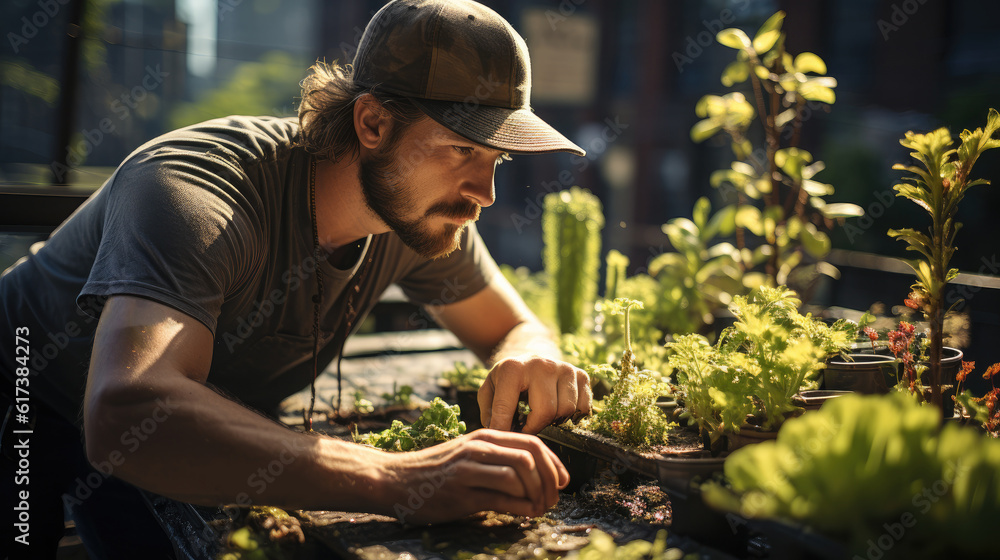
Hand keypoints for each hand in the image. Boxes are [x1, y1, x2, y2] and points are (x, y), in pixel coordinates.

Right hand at [378, 429, 568, 523]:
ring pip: (520, 474)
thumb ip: (496, 458)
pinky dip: (522, 508)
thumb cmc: (433, 470)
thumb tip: (535, 474)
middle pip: (531, 456)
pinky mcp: (462, 493)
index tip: (563, 481)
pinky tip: (526, 514)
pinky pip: (502, 498)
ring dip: (538, 494)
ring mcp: (469, 469)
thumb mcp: (466, 454)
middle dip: (551, 480)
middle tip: (554, 499)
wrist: (393, 479)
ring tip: (539, 508)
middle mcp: (479, 448)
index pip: (532, 442)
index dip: (555, 463)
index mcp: (484, 436)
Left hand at [478, 356, 591, 433]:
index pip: (506, 407)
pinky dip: (573, 416)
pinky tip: (559, 411)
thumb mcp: (490, 389)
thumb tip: (499, 434)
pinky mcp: (581, 374)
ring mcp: (564, 368)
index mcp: (513, 368)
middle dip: (534, 427)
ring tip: (543, 415)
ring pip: (566, 410)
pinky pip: (583, 407)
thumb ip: (488, 412)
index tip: (505, 440)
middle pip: (545, 411)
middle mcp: (541, 365)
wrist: (531, 359)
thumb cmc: (509, 379)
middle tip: (527, 427)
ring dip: (555, 420)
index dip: (503, 429)